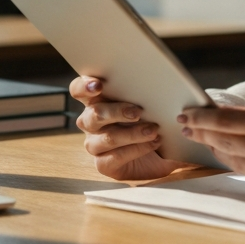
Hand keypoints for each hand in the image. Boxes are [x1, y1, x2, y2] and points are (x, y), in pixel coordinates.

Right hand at [70, 76, 186, 180]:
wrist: (162, 153)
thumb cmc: (151, 120)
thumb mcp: (151, 105)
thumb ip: (148, 92)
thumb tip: (166, 79)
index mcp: (97, 101)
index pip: (79, 90)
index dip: (84, 86)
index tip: (98, 85)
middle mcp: (91, 123)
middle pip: (93, 114)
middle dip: (116, 111)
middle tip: (138, 112)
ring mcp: (94, 144)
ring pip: (106, 138)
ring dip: (131, 133)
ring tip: (153, 130)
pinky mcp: (103, 164)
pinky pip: (115, 157)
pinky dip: (136, 149)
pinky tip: (153, 144)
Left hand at [179, 95, 244, 202]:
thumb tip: (237, 114)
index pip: (225, 121)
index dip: (201, 118)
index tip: (186, 115)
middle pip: (223, 143)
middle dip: (203, 133)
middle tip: (189, 126)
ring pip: (234, 162)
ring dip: (220, 149)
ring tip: (210, 139)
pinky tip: (244, 155)